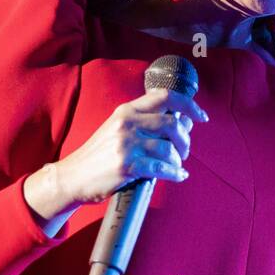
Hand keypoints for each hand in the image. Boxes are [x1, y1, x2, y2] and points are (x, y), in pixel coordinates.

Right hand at [53, 87, 208, 206]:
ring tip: (176, 166)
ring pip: (169, 148)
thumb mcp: (118, 128)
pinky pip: (162, 168)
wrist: (73, 176)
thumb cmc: (99, 155)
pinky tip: (177, 176)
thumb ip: (146, 122)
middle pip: (172, 124)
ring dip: (178, 160)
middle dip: (185, 140)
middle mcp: (127, 123)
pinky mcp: (126, 166)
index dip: (189, 105)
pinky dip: (174, 173)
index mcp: (126, 110)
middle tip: (184, 151)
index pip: (165, 97)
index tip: (201, 117)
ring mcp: (126, 145)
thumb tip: (184, 121)